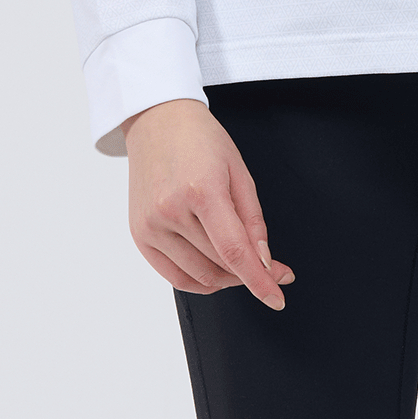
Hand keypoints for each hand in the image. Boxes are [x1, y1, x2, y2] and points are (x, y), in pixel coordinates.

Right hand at [123, 99, 295, 309]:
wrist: (157, 120)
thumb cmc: (201, 139)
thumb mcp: (239, 171)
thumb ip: (253, 220)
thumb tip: (265, 261)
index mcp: (201, 189)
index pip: (234, 251)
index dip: (259, 280)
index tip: (277, 297)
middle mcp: (170, 210)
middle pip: (219, 264)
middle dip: (250, 273)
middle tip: (272, 268)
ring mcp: (151, 225)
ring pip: (198, 275)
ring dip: (226, 278)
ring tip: (241, 263)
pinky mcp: (140, 235)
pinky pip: (173, 276)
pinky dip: (199, 280)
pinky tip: (216, 271)